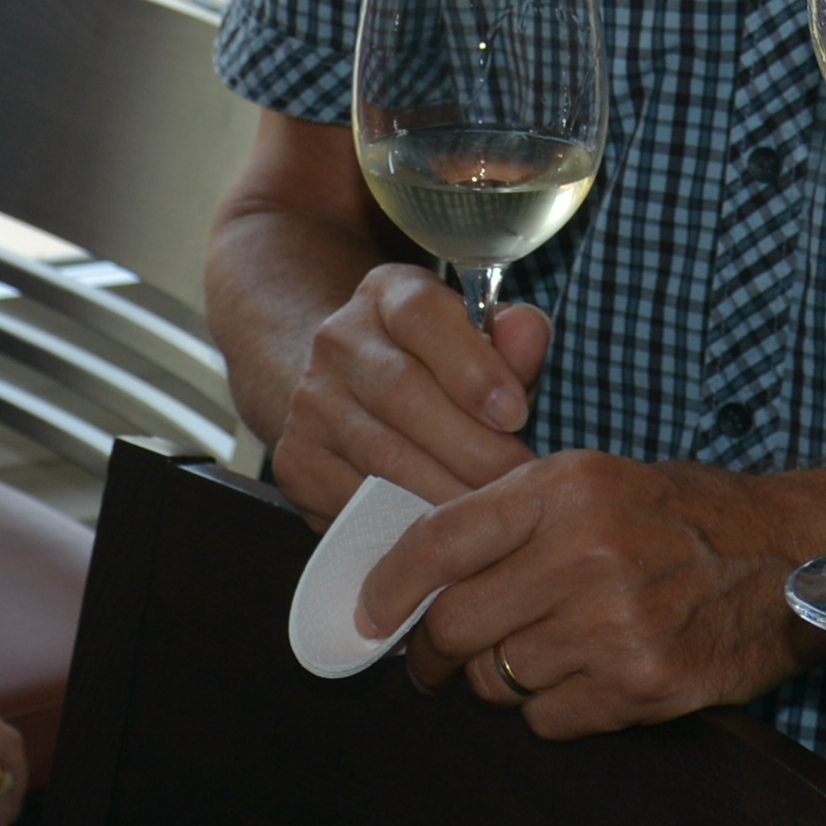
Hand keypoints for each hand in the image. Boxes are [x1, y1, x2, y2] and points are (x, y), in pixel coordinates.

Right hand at [270, 264, 553, 517]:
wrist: (347, 395)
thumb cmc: (440, 370)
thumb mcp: (478, 343)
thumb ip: (511, 339)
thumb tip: (528, 331)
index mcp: (388, 293)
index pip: (422, 315)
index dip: (471, 366)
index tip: (515, 414)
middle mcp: (338, 338)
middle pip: (402, 391)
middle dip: (472, 446)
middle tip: (519, 482)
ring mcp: (311, 401)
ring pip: (381, 455)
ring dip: (446, 490)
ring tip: (492, 512)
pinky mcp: (297, 461)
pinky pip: (355, 500)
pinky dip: (405, 522)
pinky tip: (445, 532)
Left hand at [358, 454, 825, 736]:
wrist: (785, 556)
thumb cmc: (679, 515)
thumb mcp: (593, 478)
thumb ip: (510, 512)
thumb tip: (420, 565)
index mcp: (564, 488)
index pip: (441, 539)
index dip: (390, 584)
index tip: (368, 614)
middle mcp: (584, 552)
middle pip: (456, 624)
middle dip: (430, 653)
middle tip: (429, 661)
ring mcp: (613, 623)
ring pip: (497, 678)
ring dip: (499, 677)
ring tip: (534, 654)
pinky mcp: (639, 684)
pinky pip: (546, 719)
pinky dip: (549, 709)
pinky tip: (582, 676)